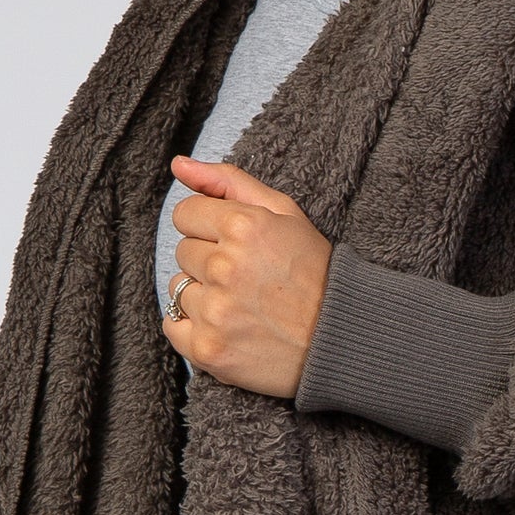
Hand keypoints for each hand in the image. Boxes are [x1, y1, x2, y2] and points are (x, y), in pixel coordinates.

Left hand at [162, 155, 331, 397]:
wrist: (341, 341)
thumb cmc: (315, 273)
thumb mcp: (284, 213)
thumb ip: (228, 181)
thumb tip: (178, 164)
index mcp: (243, 226)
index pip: (185, 214)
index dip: (211, 228)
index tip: (237, 246)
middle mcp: (225, 267)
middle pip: (183, 251)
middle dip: (210, 261)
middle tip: (249, 278)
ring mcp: (214, 312)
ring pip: (177, 288)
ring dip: (204, 295)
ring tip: (244, 305)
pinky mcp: (207, 349)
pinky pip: (172, 326)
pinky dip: (195, 327)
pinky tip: (229, 327)